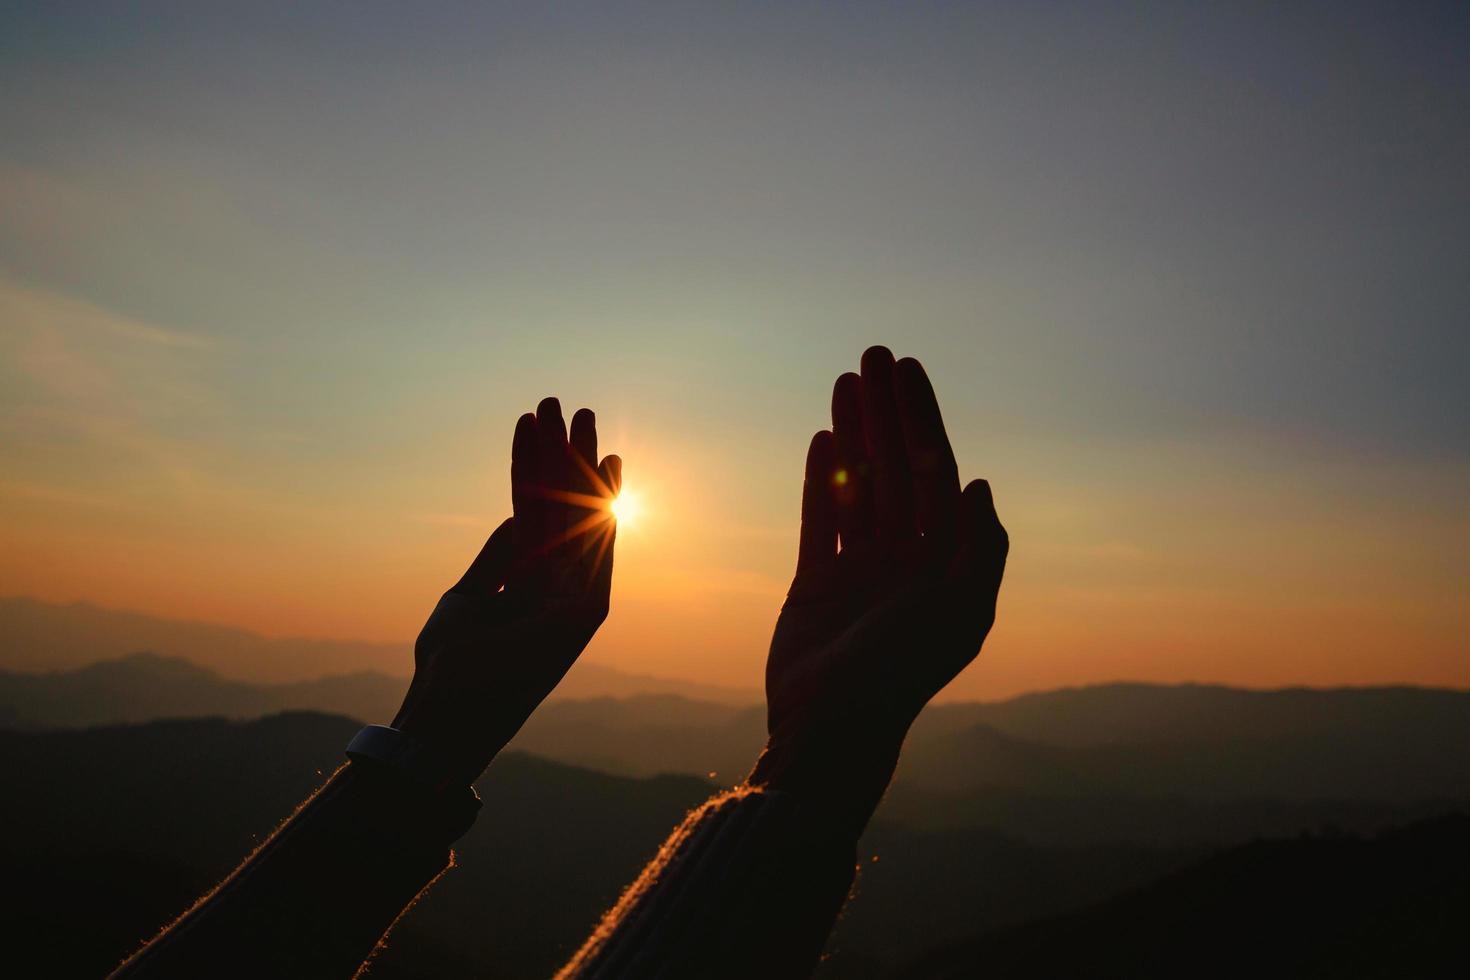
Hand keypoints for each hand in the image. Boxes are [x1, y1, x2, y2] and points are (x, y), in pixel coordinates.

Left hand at [392, 398, 621, 784]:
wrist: (449, 709)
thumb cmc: (451, 664)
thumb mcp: (469, 594)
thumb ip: (497, 557)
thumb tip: (519, 516)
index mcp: (529, 581)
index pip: (533, 511)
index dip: (532, 467)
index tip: (535, 425)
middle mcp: (556, 584)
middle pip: (561, 504)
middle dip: (564, 453)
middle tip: (564, 402)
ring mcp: (574, 596)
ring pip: (576, 513)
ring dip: (579, 461)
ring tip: (580, 410)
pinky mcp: (587, 610)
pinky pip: (592, 542)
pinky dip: (597, 500)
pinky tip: (603, 463)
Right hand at [750, 347, 1006, 833]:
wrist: (829, 732)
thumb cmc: (899, 679)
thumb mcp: (959, 618)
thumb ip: (978, 551)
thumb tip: (977, 482)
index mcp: (944, 562)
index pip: (935, 471)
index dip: (922, 418)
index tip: (907, 371)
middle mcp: (906, 558)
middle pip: (896, 466)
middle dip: (887, 410)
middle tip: (873, 353)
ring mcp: (860, 568)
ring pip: (858, 483)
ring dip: (853, 432)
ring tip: (844, 380)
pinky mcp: (816, 583)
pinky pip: (820, 519)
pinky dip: (820, 479)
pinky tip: (820, 437)